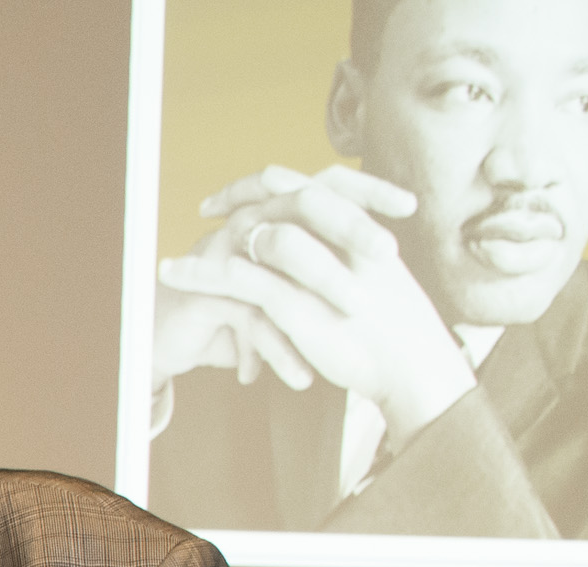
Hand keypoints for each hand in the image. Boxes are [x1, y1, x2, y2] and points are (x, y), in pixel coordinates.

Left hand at [157, 163, 475, 447]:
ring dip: (212, 241)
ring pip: (260, 233)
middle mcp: (340, 234)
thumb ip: (341, 249)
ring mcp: (321, 267)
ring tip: (176, 257)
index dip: (261, 185)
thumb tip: (309, 236)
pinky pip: (243, 280)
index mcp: (357, 222)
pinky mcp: (300, 303)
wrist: (412, 362)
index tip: (228, 197)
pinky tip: (178, 274)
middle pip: (280, 194)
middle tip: (206, 207)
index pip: (304, 183)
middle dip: (238, 196)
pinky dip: (204, 274)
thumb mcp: (372, 273)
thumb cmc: (392, 324)